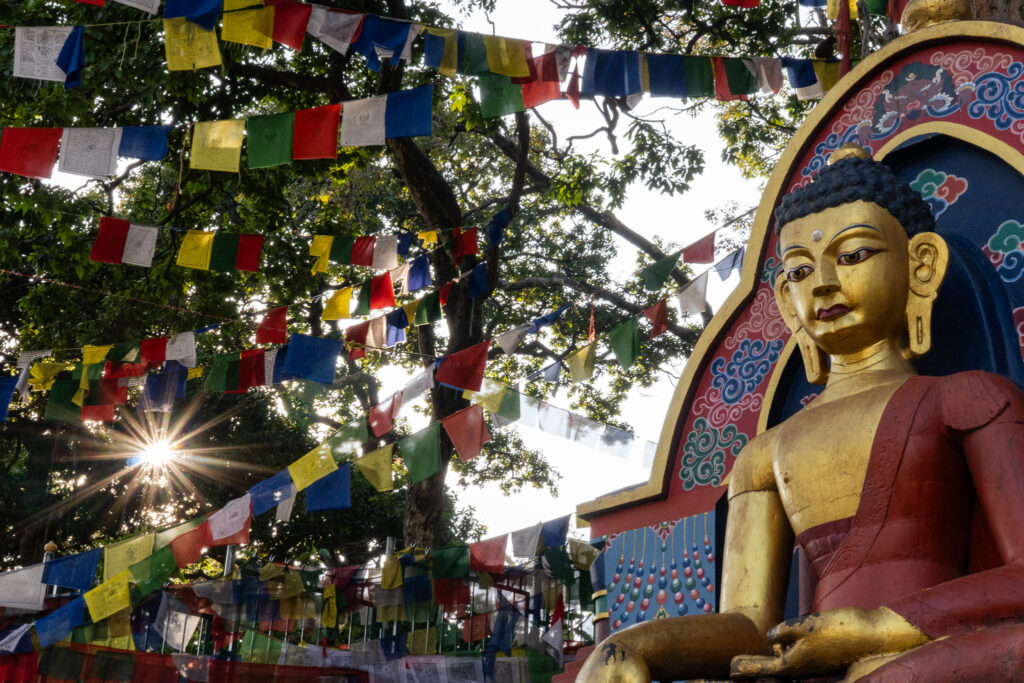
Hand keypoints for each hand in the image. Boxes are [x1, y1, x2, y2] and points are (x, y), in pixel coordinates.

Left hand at [730, 607, 929, 678]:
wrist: (874, 636)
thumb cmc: (840, 630)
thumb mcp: (806, 625)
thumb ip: (785, 630)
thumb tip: (771, 636)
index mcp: (793, 664)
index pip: (763, 669)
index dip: (745, 669)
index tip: (730, 669)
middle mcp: (801, 668)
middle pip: (771, 670)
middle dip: (752, 669)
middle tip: (732, 670)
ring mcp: (812, 664)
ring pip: (783, 665)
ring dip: (766, 664)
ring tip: (748, 663)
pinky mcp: (822, 658)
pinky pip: (795, 660)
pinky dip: (783, 656)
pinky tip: (779, 649)